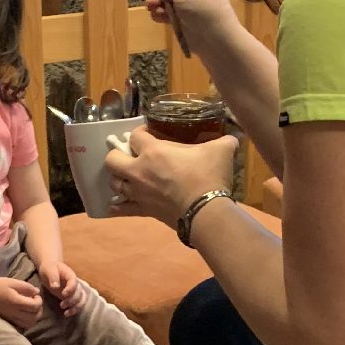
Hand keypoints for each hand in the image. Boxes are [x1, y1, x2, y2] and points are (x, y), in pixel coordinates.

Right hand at [0, 276, 43, 330]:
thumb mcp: (12, 282)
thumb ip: (26, 287)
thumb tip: (37, 292)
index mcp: (16, 302)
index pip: (35, 306)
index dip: (39, 300)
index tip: (35, 295)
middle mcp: (15, 313)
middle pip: (35, 317)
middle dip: (39, 309)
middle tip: (35, 302)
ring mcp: (12, 318)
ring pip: (29, 324)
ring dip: (35, 317)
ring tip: (31, 308)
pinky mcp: (9, 320)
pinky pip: (22, 325)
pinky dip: (28, 321)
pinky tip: (25, 313)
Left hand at [38, 260, 88, 316]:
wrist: (50, 269)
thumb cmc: (49, 268)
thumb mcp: (49, 269)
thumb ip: (53, 276)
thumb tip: (55, 287)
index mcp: (70, 275)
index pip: (74, 282)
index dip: (71, 289)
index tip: (63, 294)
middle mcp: (75, 283)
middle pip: (79, 293)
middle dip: (72, 301)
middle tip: (62, 305)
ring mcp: (74, 290)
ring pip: (81, 300)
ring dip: (76, 307)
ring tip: (66, 313)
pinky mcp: (72, 296)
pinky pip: (78, 304)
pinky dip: (75, 310)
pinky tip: (67, 314)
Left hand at [105, 127, 238, 225]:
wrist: (206, 212)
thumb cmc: (208, 177)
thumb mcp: (221, 151)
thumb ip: (224, 141)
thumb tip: (232, 139)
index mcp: (153, 152)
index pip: (135, 136)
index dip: (140, 132)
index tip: (148, 134)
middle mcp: (139, 171)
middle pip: (112, 160)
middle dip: (117, 155)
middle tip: (130, 155)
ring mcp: (139, 193)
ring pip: (114, 184)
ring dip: (119, 179)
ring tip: (128, 177)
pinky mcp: (143, 211)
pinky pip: (122, 209)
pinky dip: (117, 207)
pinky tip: (114, 206)